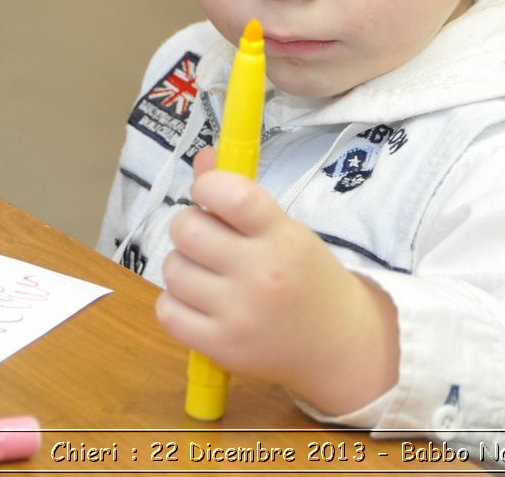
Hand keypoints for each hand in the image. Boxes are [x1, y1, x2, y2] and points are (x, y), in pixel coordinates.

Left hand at [157, 147, 398, 414]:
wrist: (336, 343)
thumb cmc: (307, 277)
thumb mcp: (287, 231)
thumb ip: (242, 195)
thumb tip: (203, 157)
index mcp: (282, 237)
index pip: (233, 196)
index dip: (206, 185)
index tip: (206, 191)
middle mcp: (261, 274)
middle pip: (187, 231)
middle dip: (188, 225)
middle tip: (204, 236)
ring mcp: (238, 314)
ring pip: (173, 270)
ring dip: (182, 264)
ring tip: (206, 271)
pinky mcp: (220, 347)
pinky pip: (167, 311)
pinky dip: (175, 302)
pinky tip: (198, 301)